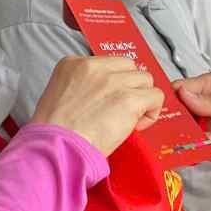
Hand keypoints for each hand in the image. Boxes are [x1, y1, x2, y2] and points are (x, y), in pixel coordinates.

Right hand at [29, 56, 163, 155]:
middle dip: (130, 87)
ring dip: (142, 99)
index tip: (107, 102)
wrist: (55, 147)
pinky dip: (151, 112)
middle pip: (129, 67)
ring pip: (145, 80)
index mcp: (74, 63)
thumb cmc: (54, 133)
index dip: (113, 84)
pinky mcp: (129, 99)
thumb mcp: (58, 96)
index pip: (108, 64)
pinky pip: (156, 96)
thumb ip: (82, 87)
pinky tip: (137, 126)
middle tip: (120, 110)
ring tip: (129, 119)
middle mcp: (95, 67)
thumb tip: (106, 95)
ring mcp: (113, 81)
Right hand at [174, 72, 210, 167]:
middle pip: (177, 112)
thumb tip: (185, 94)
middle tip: (175, 127)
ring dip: (184, 138)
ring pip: (182, 132)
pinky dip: (193, 151)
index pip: (181, 89)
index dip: (172, 97)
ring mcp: (204, 127)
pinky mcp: (207, 146)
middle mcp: (203, 106)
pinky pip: (193, 149)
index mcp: (209, 87)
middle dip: (174, 121)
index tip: (165, 107)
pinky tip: (202, 149)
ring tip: (196, 139)